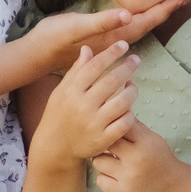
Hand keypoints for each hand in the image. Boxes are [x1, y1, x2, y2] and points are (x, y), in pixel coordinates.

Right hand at [19, 0, 182, 79]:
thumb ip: (103, 22)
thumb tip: (129, 15)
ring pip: (136, 31)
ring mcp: (107, 46)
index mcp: (112, 36)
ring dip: (152, 18)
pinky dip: (136, 25)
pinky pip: (125, 36)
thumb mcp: (76, 26)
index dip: (163, 9)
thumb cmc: (53, 38)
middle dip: (163, 12)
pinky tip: (136, 21)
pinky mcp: (100, 45)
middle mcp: (113, 43)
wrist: (35, 56)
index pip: (144, 21)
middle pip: (145, 26)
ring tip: (165, 7)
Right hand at [34, 41, 139, 164]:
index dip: (111, 53)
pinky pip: (125, 123)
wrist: (54, 147)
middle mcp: (82, 106)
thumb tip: (87, 48)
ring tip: (133, 86)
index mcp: (71, 91)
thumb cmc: (59, 115)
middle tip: (136, 60)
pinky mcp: (103, 139)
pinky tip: (129, 109)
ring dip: (132, 91)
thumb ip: (76, 71)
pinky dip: (130, 114)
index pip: (95, 66)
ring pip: (123, 102)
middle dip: (127, 67)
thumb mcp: (62, 91)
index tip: (123, 45)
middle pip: (112, 81)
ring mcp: (94, 124)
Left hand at [88, 118, 186, 191]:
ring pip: (98, 161)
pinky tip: (115, 175)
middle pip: (105, 142)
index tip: (110, 126)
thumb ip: (133, 127)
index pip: (119, 125)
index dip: (112, 124)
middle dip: (105, 141)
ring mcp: (127, 178)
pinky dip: (105, 176)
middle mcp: (135, 160)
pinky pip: (100, 180)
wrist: (173, 188)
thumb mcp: (152, 139)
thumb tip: (111, 110)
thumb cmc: (160, 159)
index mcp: (145, 143)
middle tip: (109, 144)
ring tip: (113, 161)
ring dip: (103, 160)